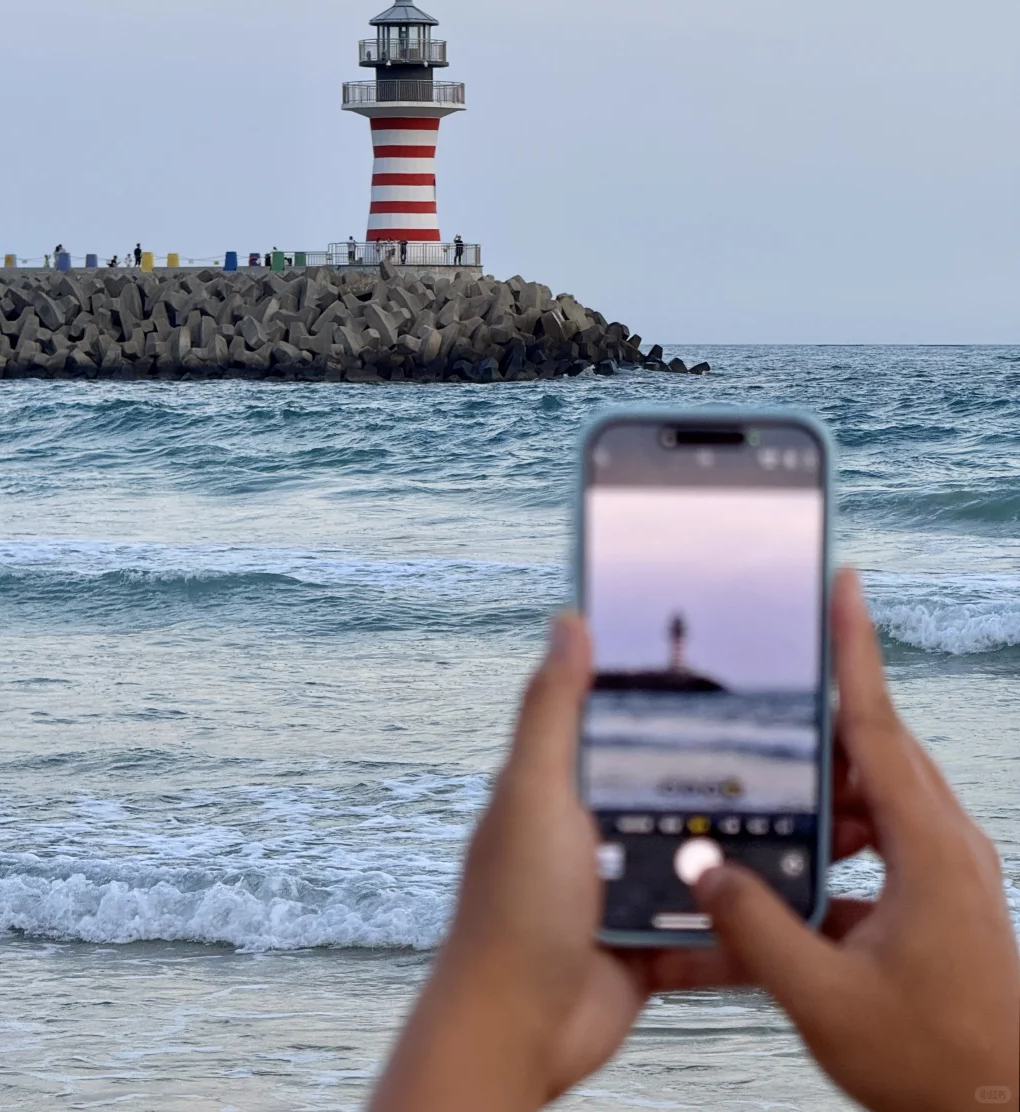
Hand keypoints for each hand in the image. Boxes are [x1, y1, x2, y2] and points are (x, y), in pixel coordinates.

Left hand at [370, 612, 806, 1109]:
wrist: (516, 1031)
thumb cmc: (510, 911)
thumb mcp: (534, 793)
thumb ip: (554, 710)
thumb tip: (570, 622)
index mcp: (567, 783)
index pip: (631, 722)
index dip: (683, 699)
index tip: (743, 675)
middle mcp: (599, 829)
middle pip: (684, 788)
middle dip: (743, 776)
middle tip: (811, 757)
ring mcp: (627, 888)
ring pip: (708, 855)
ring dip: (761, 847)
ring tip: (828, 825)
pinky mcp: (652, 943)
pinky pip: (715, 926)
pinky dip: (753, 921)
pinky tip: (804, 902)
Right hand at [694, 568, 1019, 1111]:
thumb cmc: (935, 1064)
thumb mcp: (825, 999)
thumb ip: (754, 927)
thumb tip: (700, 867)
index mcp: (928, 850)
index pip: (877, 725)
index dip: (855, 649)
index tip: (843, 584)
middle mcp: (946, 845)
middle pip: (878, 746)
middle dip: (827, 704)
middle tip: (779, 667)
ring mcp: (949, 870)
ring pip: (883, 791)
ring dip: (832, 779)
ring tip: (777, 777)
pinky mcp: (943, 897)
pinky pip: (888, 833)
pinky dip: (845, 825)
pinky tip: (803, 858)